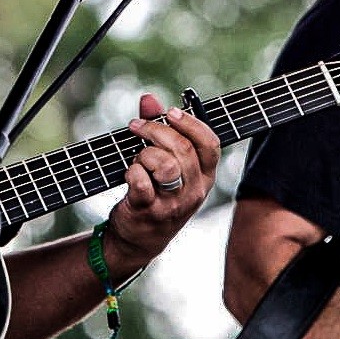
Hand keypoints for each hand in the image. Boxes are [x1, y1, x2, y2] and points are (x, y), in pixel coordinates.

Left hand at [103, 93, 219, 275]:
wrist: (139, 239)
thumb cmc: (153, 192)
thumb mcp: (164, 162)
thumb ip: (158, 128)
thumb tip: (149, 98)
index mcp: (204, 176)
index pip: (210, 144)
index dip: (190, 123)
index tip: (169, 112)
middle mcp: (194, 191)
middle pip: (183, 149)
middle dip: (155, 130)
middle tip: (137, 126)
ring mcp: (173, 204)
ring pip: (166, 165)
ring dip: (145, 154)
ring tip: (137, 159)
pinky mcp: (149, 212)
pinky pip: (141, 182)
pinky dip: (131, 172)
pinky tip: (129, 175)